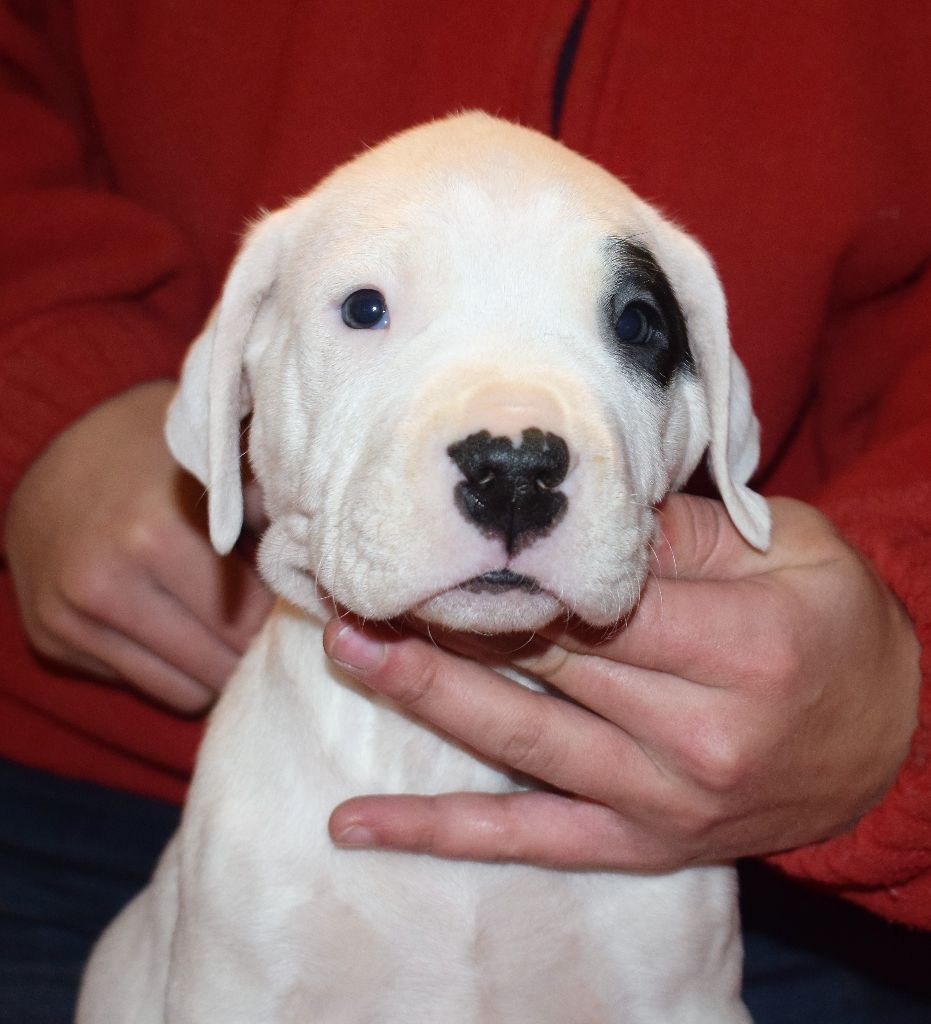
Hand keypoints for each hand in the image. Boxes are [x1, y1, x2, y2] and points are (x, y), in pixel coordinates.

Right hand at [4, 381, 273, 712]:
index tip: (297, 599)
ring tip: (231, 628)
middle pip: (223, 658)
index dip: (282, 610)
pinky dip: (182, 673)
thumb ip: (266, 509)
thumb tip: (326, 557)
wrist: (55, 464)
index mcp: (157, 534)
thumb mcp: (214, 466)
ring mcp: (74, 618)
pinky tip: (188, 634)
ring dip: (221, 667)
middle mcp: (108, 582)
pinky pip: (152, 688)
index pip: (251, 616)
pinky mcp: (55, 641)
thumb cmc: (155, 461)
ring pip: (190, 688)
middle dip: (254, 644)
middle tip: (269, 621)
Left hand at [323, 495, 920, 869]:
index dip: (513, 574)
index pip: (599, 605)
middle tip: (363, 580)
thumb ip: (684, 536)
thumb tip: (578, 518)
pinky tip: (358, 822)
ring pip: (520, 742)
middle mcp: (699, 737)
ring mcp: (663, 802)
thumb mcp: (791, 552)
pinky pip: (529, 838)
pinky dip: (440, 830)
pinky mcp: (640, 843)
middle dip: (453, 621)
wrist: (892, 738)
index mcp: (742, 650)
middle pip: (548, 666)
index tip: (439, 541)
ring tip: (350, 649)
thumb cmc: (837, 626)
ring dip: (426, 694)